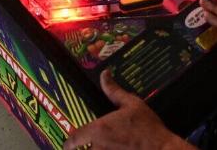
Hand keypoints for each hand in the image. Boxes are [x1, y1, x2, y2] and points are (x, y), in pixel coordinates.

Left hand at [63, 70, 194, 149]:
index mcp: (98, 130)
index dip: (69, 143)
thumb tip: (104, 75)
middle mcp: (98, 148)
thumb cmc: (148, 128)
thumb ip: (114, 91)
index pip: (74, 140)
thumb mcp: (132, 104)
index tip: (68, 145)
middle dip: (89, 149)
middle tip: (97, 144)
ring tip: (111, 147)